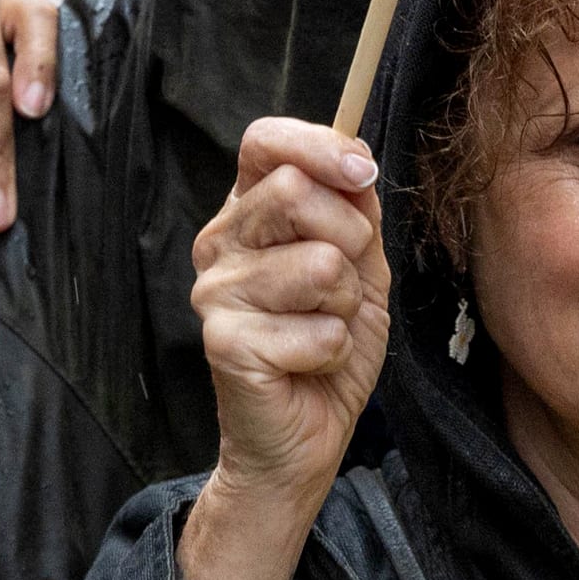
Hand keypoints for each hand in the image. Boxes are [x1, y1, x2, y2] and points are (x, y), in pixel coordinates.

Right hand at [192, 118, 390, 505]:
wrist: (305, 437)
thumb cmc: (328, 345)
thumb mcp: (360, 267)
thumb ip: (356, 213)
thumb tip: (359, 161)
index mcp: (248, 212)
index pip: (264, 142)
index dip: (317, 144)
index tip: (363, 172)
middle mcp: (220, 242)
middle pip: (294, 191)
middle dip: (350, 239)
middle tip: (344, 287)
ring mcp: (215, 291)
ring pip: (320, 265)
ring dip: (346, 307)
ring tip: (324, 330)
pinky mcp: (224, 342)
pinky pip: (320, 329)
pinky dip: (335, 351)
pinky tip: (310, 364)